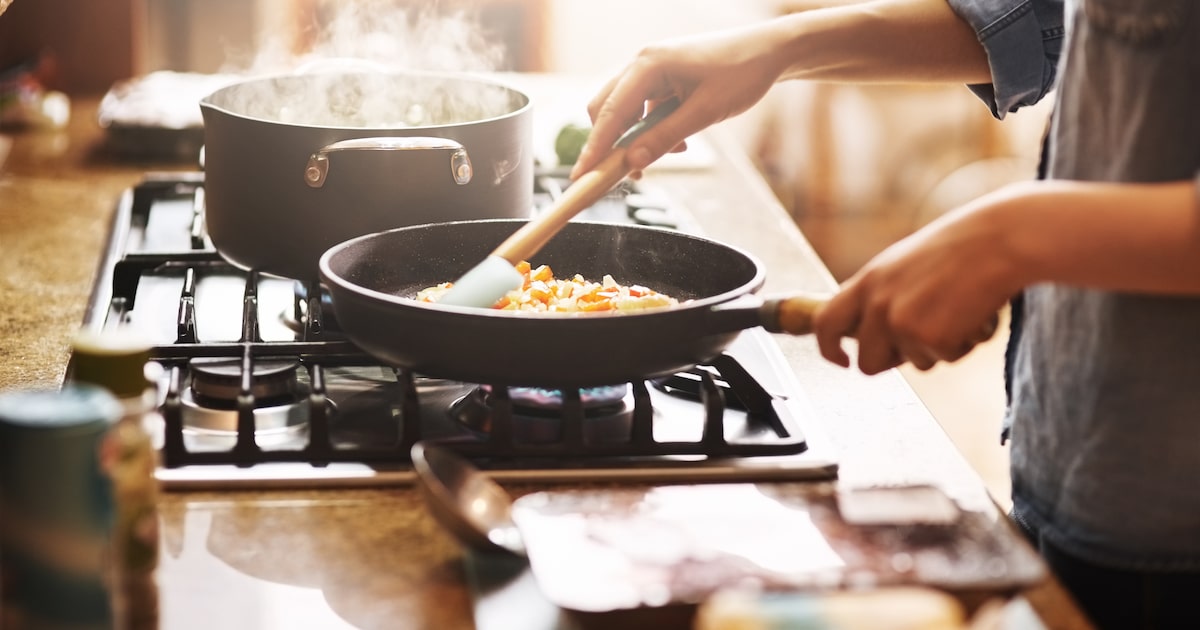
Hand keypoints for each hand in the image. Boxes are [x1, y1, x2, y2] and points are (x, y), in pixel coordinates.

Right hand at [570, 22, 789, 179]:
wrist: (770, 52)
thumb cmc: (742, 73)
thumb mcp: (704, 113)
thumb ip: (664, 137)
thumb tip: (632, 162)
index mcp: (649, 64)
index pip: (610, 113)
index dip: (594, 149)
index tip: (580, 177)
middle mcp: (643, 62)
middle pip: (607, 110)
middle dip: (613, 145)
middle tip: (626, 175)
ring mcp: (651, 69)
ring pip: (625, 112)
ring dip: (638, 139)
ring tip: (670, 154)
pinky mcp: (662, 78)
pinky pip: (643, 109)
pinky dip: (652, 130)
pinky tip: (679, 140)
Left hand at [813, 188, 1027, 373]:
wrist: (999, 240)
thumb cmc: (960, 248)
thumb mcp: (903, 265)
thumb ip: (881, 295)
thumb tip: (868, 333)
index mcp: (867, 281)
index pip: (825, 323)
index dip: (828, 349)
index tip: (841, 360)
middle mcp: (877, 304)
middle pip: (867, 363)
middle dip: (893, 362)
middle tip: (924, 339)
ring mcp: (901, 323)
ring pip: (914, 364)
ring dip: (938, 348)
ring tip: (957, 310)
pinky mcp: (931, 338)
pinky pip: (945, 359)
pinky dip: (963, 344)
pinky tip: (973, 314)